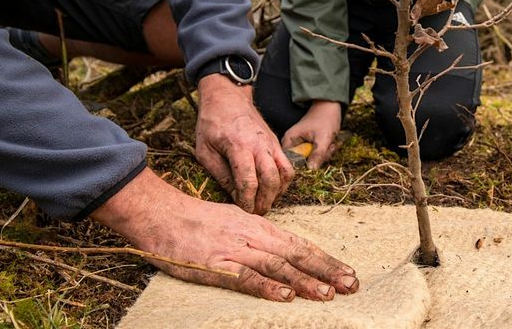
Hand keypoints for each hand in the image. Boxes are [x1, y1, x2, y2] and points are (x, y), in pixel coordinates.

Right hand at [92, 168, 358, 301]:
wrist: (160, 215)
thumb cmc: (195, 220)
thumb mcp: (234, 221)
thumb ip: (257, 236)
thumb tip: (281, 250)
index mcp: (259, 226)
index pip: (300, 244)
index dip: (325, 259)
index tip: (347, 272)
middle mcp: (253, 236)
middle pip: (296, 254)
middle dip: (326, 270)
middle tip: (351, 284)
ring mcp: (235, 250)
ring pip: (277, 265)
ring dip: (304, 281)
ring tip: (327, 294)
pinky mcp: (216, 265)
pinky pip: (245, 277)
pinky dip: (267, 287)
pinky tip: (284, 296)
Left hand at [195, 74, 293, 214]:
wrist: (227, 97)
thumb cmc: (212, 123)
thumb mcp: (204, 151)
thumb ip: (220, 174)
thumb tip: (234, 196)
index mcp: (238, 146)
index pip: (248, 182)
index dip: (246, 201)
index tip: (242, 211)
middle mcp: (259, 145)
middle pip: (271, 180)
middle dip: (264, 202)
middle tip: (256, 213)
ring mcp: (271, 143)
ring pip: (285, 174)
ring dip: (277, 193)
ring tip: (265, 203)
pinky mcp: (276, 143)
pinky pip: (287, 166)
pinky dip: (283, 181)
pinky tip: (271, 190)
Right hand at [280, 101, 342, 169]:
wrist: (330, 107)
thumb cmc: (325, 119)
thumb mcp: (323, 138)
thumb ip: (317, 155)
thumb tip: (311, 170)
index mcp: (290, 140)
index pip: (289, 162)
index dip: (302, 166)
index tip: (317, 160)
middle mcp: (292, 143)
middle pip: (302, 163)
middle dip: (318, 157)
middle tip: (328, 147)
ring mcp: (300, 145)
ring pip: (311, 161)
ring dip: (324, 154)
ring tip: (330, 143)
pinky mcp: (308, 146)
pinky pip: (316, 156)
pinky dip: (325, 152)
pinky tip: (330, 144)